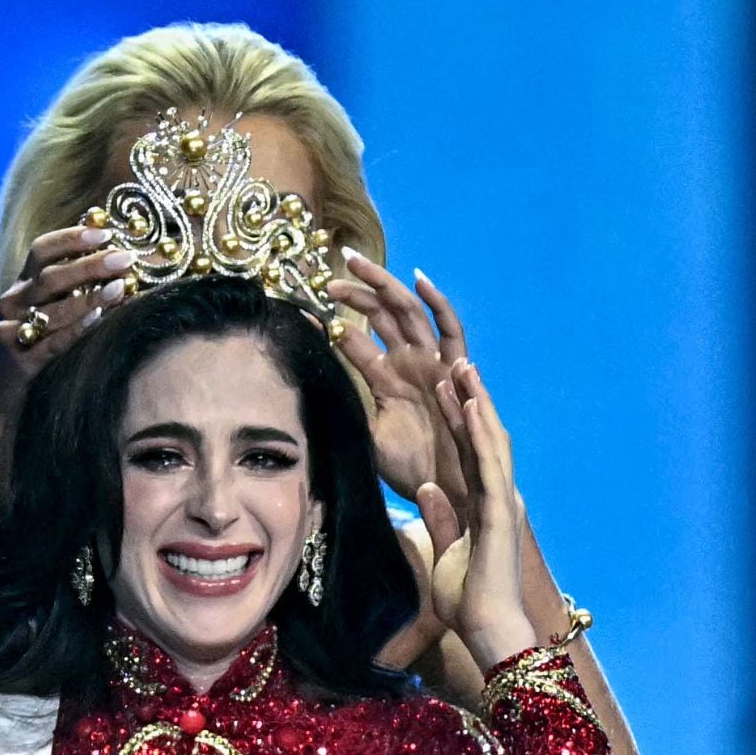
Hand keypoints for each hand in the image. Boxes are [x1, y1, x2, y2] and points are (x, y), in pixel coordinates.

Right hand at [0, 225, 134, 418]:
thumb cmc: (43, 354)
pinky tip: (100, 319)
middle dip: (90, 264)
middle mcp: (12, 302)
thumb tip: (123, 265)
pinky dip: (76, 329)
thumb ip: (77, 290)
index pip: (42, 249)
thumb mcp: (55, 316)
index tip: (106, 232)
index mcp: (22, 286)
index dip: (72, 238)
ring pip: (51, 308)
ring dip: (89, 296)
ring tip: (121, 287)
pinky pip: (50, 341)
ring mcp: (11, 329)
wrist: (9, 402)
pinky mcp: (17, 359)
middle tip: (125, 258)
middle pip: (50, 275)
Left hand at [324, 251, 469, 502]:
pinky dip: (437, 303)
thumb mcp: (365, 439)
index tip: (300, 308)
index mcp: (385, 378)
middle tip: (327, 274)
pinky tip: (418, 279)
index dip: (329, 322)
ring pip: (407, 311)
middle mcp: (407, 363)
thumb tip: (304, 400)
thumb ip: (343, 414)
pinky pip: (451, 330)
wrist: (446, 490)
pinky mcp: (454, 369)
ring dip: (383, 286)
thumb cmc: (409, 470)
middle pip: (380, 314)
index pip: (353, 340)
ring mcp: (431, 362)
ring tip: (356, 264)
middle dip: (356, 289)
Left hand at [414, 359, 538, 668]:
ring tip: (462, 367)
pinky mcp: (500, 514)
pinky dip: (480, 434)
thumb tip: (426, 490)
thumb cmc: (468, 603)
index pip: (467, 454)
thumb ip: (439, 520)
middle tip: (455, 361)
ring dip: (476, 403)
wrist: (488, 631)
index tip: (444, 388)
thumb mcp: (443, 553)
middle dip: (470, 399)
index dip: (458, 420)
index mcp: (484, 508)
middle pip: (483, 439)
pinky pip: (489, 465)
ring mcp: (502, 504)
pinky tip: (471, 406)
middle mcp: (498, 499)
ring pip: (490, 442)